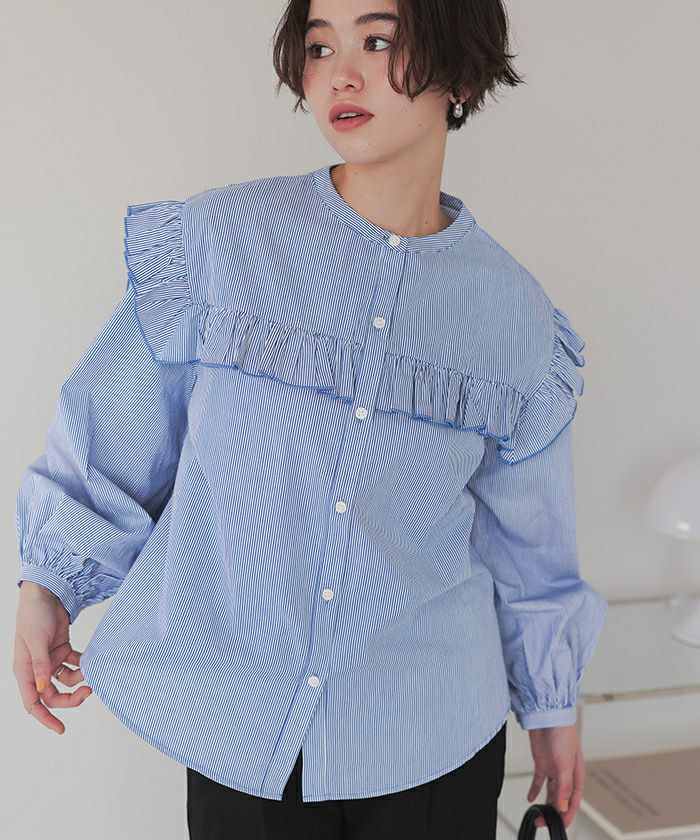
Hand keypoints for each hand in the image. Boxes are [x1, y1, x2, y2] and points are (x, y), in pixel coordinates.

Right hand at [14, 582, 91, 733]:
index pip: (32, 702)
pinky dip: (83, 665)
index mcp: (24, 670)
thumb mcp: (36, 640)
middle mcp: (36, 668)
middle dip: (70, 697)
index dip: (45, 718)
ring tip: (91, 672)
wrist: (46, 592)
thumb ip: (40, 665)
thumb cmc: (34, 614)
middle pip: (52, 694)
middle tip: (88, 692)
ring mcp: (50, 659)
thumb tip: (40, 689)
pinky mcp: (62, 649)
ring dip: (79, 680)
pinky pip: (74, 664)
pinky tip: (91, 661)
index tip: (60, 729)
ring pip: (66, 680)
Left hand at [526, 723, 583, 830]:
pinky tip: (531, 799)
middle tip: (544, 823)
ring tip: (538, 815)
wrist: (546, 715)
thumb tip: (562, 806)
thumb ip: (563, 786)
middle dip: (554, 812)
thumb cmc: (562, 734)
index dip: (567, 814)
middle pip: (561, 798)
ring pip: (551, 792)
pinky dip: (535, 789)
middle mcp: (566, 773)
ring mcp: (553, 768)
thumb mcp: (564, 763)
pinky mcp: (542, 762)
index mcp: (576, 774)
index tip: (559, 825)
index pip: (573, 800)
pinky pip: (539, 780)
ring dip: (545, 803)